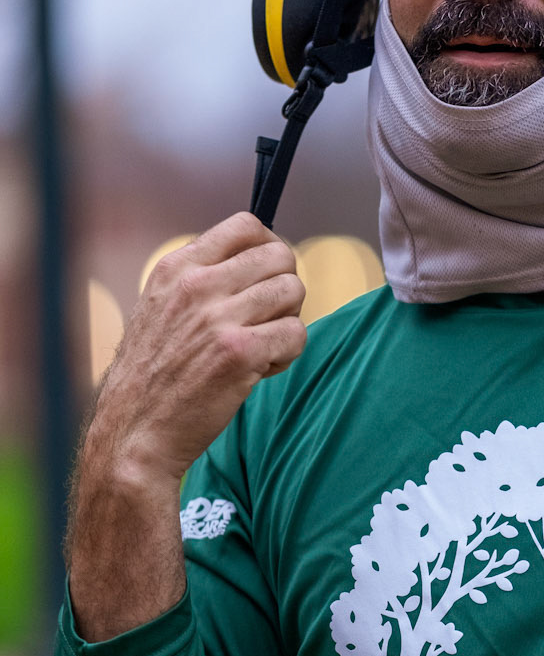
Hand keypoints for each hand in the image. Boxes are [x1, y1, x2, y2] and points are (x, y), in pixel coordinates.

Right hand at [93, 213, 306, 487]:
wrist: (134, 431)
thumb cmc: (153, 374)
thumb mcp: (161, 307)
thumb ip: (201, 279)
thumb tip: (258, 257)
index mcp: (177, 267)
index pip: (246, 225)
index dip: (268, 247)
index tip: (265, 276)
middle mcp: (197, 285)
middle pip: (281, 256)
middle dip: (284, 287)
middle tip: (267, 318)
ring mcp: (219, 317)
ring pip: (294, 291)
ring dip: (287, 321)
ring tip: (260, 346)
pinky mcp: (240, 353)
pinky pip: (297, 334)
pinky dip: (287, 354)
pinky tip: (260, 370)